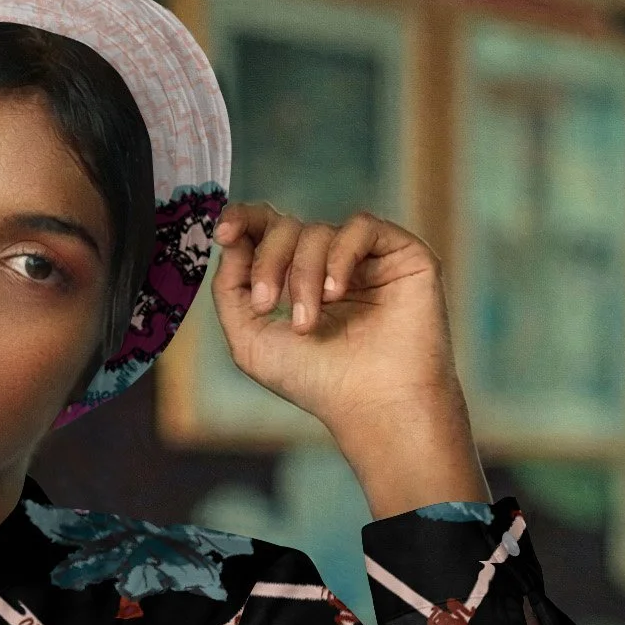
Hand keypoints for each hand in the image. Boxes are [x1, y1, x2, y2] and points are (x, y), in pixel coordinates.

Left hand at [209, 203, 488, 517]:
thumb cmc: (317, 382)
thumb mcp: (250, 341)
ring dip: (302, 276)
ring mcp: (366, 257)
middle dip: (267, 262)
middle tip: (266, 305)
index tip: (224, 235)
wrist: (373, 405)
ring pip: (318, 230)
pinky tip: (336, 294)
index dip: (243, 220)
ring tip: (308, 323)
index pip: (267, 229)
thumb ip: (230, 290)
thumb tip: (231, 244)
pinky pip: (360, 227)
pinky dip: (338, 257)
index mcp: (296, 279)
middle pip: (286, 227)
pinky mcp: (401, 254)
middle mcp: (330, 263)